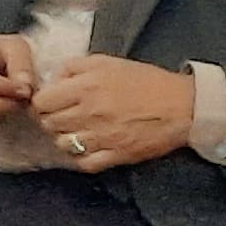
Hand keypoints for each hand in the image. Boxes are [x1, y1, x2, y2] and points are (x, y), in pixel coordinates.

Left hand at [29, 56, 195, 172]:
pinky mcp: (117, 155)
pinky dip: (82, 157)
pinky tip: (88, 148)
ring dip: (66, 139)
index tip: (51, 103)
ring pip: (63, 145)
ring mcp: (103, 136)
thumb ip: (75, 67)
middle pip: (49, 124)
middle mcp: (91, 112)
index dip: (43, 103)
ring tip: (76, 132)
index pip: (42, 102)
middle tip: (63, 117)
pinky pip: (85, 163)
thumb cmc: (146, 81)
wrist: (184, 106)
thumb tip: (53, 79)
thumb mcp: (107, 62)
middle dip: (52, 120)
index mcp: (86, 87)